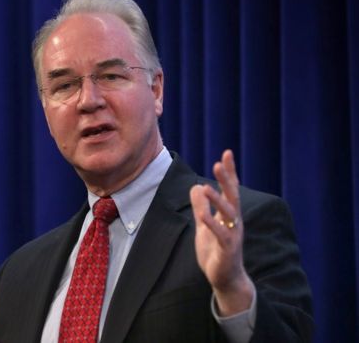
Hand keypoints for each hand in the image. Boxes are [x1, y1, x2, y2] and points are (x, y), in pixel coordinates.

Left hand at [189, 150, 253, 315]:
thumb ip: (200, 207)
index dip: (229, 172)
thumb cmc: (215, 250)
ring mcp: (233, 234)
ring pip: (228, 213)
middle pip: (232, 195)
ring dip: (218, 200)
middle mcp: (234, 221)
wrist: (225, 278)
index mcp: (229, 214)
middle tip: (220, 161)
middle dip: (227, 178)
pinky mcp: (228, 249)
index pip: (230, 189)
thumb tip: (197, 186)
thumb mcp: (204, 225)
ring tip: (207, 187)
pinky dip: (212, 224)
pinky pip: (221, 234)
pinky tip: (204, 215)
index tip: (227, 153)